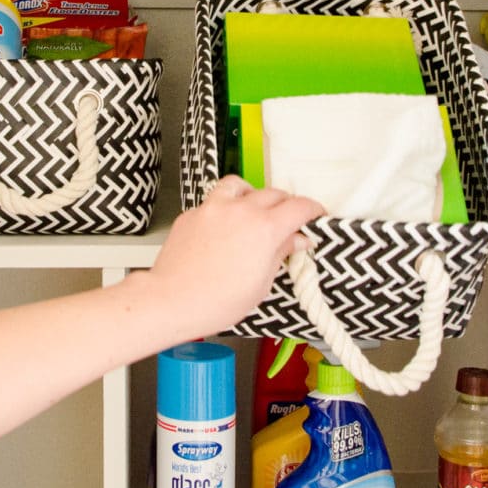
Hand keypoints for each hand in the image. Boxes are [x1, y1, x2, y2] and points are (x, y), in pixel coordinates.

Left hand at [142, 176, 324, 337]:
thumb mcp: (261, 284)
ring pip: (241, 185)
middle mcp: (240, 211)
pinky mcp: (193, 213)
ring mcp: (213, 208)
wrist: (172, 301)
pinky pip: (215, 199)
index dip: (313, 210)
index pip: (299, 207)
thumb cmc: (217, 302)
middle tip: (289, 221)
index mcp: (264, 229)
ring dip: (253, 194)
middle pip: (274, 194)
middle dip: (286, 205)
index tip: (316, 215)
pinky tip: (226, 225)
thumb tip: (297, 240)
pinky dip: (226, 206)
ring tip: (255, 210)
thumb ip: (281, 254)